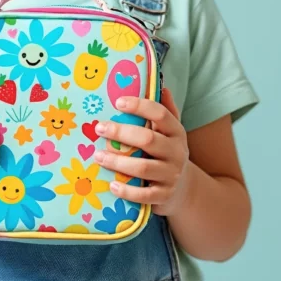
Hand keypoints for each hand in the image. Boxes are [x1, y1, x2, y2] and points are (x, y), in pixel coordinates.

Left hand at [93, 87, 189, 215]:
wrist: (183, 189)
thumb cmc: (166, 151)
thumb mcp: (169, 130)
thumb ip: (164, 109)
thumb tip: (160, 85)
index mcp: (176, 131)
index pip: (160, 114)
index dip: (139, 106)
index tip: (118, 102)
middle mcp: (176, 152)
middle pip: (148, 140)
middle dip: (121, 133)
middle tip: (99, 128)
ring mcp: (171, 175)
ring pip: (143, 167)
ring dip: (118, 161)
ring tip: (98, 156)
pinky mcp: (164, 196)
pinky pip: (145, 195)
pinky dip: (127, 191)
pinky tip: (111, 185)